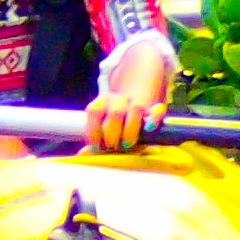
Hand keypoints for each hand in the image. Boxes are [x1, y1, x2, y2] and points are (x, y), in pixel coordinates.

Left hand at [82, 39, 177, 154]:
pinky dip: (154, 119)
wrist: (138, 84)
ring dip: (130, 130)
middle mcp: (119, 100)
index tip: (96, 146)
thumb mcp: (103, 121)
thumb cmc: (117, 116)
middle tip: (112, 147)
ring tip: (127, 144)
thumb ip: (95, 137)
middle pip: (115, 113)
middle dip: (112, 133)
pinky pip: (157, 111)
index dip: (93, 131)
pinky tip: (149, 129)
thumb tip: (82, 155)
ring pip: (136, 110)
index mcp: (102, 102)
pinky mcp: (155, 107)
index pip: (94, 111)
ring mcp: (138, 102)